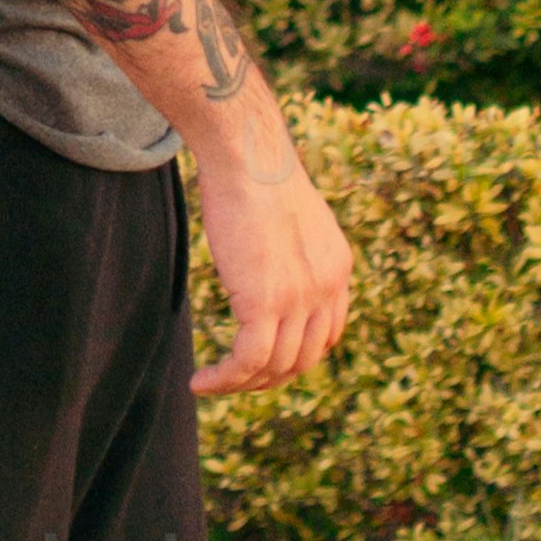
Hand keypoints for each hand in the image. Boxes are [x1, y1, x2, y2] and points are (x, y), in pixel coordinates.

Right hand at [190, 120, 352, 398]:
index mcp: (338, 268)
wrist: (248, 155)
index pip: (328, 335)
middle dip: (267, 378)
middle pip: (303, 359)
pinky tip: (202, 381)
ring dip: (240, 385)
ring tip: (211, 383)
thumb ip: (294, 250)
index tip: (264, 357)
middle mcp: (327, 288)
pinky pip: (248, 360)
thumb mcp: (292, 217)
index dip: (296, 355)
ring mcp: (300, 298)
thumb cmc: (256, 173)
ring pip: (274, 367)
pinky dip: (225, 379)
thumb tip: (273, 262)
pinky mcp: (265, 302)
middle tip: (233, 378)